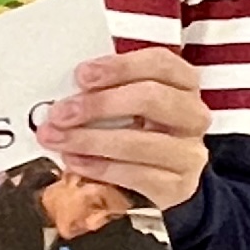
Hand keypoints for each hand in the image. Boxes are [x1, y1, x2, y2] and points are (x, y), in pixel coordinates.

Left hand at [33, 47, 210, 212]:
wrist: (157, 182)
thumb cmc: (136, 130)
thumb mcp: (125, 102)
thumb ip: (103, 89)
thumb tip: (62, 91)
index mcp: (182, 83)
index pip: (160, 63)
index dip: (120, 67)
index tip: (81, 75)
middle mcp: (192, 115)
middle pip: (152, 99)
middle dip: (100, 104)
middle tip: (61, 113)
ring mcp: (189, 152)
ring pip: (141, 143)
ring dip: (90, 140)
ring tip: (57, 139)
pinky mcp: (178, 185)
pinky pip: (137, 176)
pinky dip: (100, 168)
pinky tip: (75, 161)